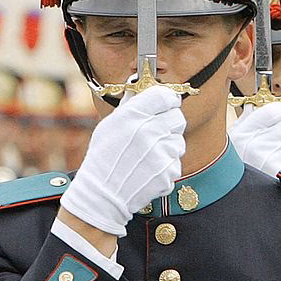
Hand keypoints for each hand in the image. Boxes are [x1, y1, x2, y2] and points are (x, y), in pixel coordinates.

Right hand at [59, 86, 184, 237]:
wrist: (102, 195)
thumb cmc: (103, 158)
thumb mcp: (109, 125)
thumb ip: (129, 104)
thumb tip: (138, 85)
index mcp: (133, 115)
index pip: (165, 96)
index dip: (167, 100)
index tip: (165, 105)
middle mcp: (149, 130)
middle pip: (178, 117)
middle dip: (169, 124)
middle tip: (155, 134)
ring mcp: (160, 152)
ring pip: (179, 141)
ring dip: (168, 148)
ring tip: (147, 157)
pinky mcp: (168, 171)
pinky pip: (176, 163)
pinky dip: (166, 168)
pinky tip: (148, 171)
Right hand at [230, 101, 280, 176]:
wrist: (232, 202)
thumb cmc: (233, 170)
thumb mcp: (231, 143)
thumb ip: (245, 122)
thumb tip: (257, 105)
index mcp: (242, 134)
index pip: (276, 110)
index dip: (279, 113)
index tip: (278, 116)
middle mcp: (256, 146)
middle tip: (270, 146)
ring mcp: (271, 161)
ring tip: (270, 162)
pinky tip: (275, 174)